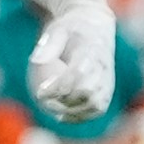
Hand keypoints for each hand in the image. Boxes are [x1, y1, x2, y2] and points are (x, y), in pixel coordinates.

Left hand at [26, 5, 116, 121]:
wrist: (96, 26)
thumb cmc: (71, 28)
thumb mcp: (57, 29)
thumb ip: (48, 45)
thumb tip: (35, 61)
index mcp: (93, 50)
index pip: (79, 73)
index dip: (59, 86)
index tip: (40, 93)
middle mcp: (104, 67)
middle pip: (87, 91)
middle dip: (63, 100)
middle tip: (44, 99)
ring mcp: (108, 79)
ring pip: (95, 104)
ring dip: (71, 111)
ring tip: (50, 108)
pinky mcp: (107, 89)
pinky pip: (98, 109)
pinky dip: (81, 116)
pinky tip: (61, 116)